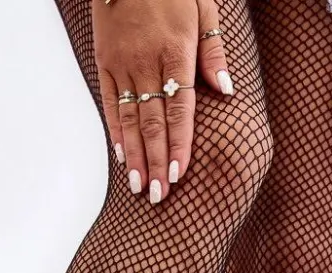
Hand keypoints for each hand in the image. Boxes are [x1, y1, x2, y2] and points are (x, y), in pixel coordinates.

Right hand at [93, 0, 233, 204]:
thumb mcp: (203, 8)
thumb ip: (213, 51)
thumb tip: (226, 90)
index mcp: (176, 52)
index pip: (180, 110)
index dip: (179, 145)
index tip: (178, 175)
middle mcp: (147, 63)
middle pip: (154, 123)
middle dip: (156, 163)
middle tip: (158, 196)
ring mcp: (122, 64)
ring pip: (130, 119)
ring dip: (135, 156)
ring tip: (139, 186)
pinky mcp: (104, 61)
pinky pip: (109, 102)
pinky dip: (115, 131)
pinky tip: (121, 156)